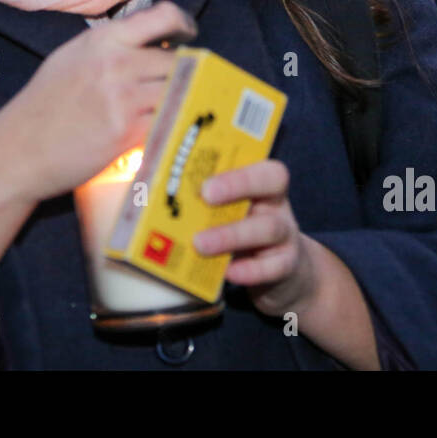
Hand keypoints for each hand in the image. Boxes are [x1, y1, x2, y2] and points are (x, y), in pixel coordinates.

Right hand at [0, 0, 196, 203]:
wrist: (18, 150)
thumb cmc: (43, 107)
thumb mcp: (71, 59)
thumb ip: (110, 48)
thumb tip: (151, 42)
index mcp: (103, 40)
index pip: (162, 16)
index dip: (183, 24)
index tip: (188, 36)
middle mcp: (116, 63)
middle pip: (176, 61)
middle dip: (184, 73)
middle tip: (181, 85)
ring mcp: (122, 98)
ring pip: (177, 92)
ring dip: (180, 101)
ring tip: (173, 109)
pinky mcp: (127, 132)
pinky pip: (166, 122)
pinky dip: (169, 125)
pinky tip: (163, 129)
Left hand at [192, 159, 318, 317]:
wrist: (281, 277)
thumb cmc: (241, 235)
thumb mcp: (226, 214)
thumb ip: (196, 201)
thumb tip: (148, 189)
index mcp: (259, 184)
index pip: (258, 161)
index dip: (235, 167)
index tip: (203, 180)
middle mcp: (276, 204)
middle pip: (272, 181)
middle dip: (237, 184)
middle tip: (205, 194)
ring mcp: (286, 235)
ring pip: (269, 227)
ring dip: (232, 234)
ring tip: (200, 243)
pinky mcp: (288, 266)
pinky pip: (274, 267)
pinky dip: (250, 270)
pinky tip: (228, 272)